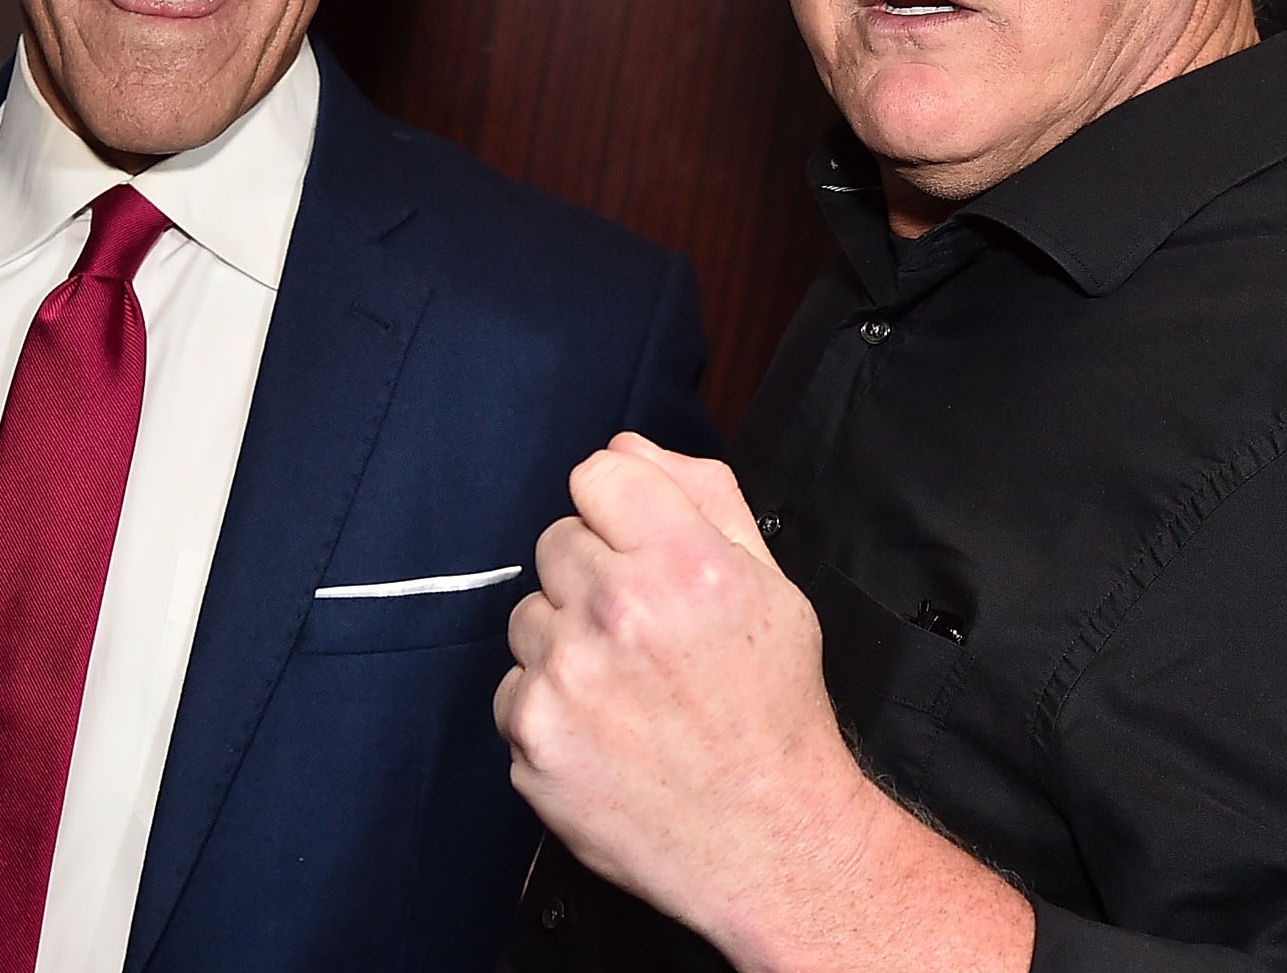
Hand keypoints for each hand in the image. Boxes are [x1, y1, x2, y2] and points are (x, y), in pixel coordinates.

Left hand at [495, 433, 880, 954]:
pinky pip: (513, 689)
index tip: (637, 548)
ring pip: (528, 615)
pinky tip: (603, 733)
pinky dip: (548, 708)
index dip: (618, 510)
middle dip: (593, 576)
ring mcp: (566, 678)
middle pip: (556, 541)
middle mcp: (618, 611)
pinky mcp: (532, 739)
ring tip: (626, 688)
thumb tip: (626, 445)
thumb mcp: (771, 586)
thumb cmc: (773, 712)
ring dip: (565, 640)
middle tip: (643, 632)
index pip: (597, 474)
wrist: (769, 840)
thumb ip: (702, 497)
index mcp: (685, 563)